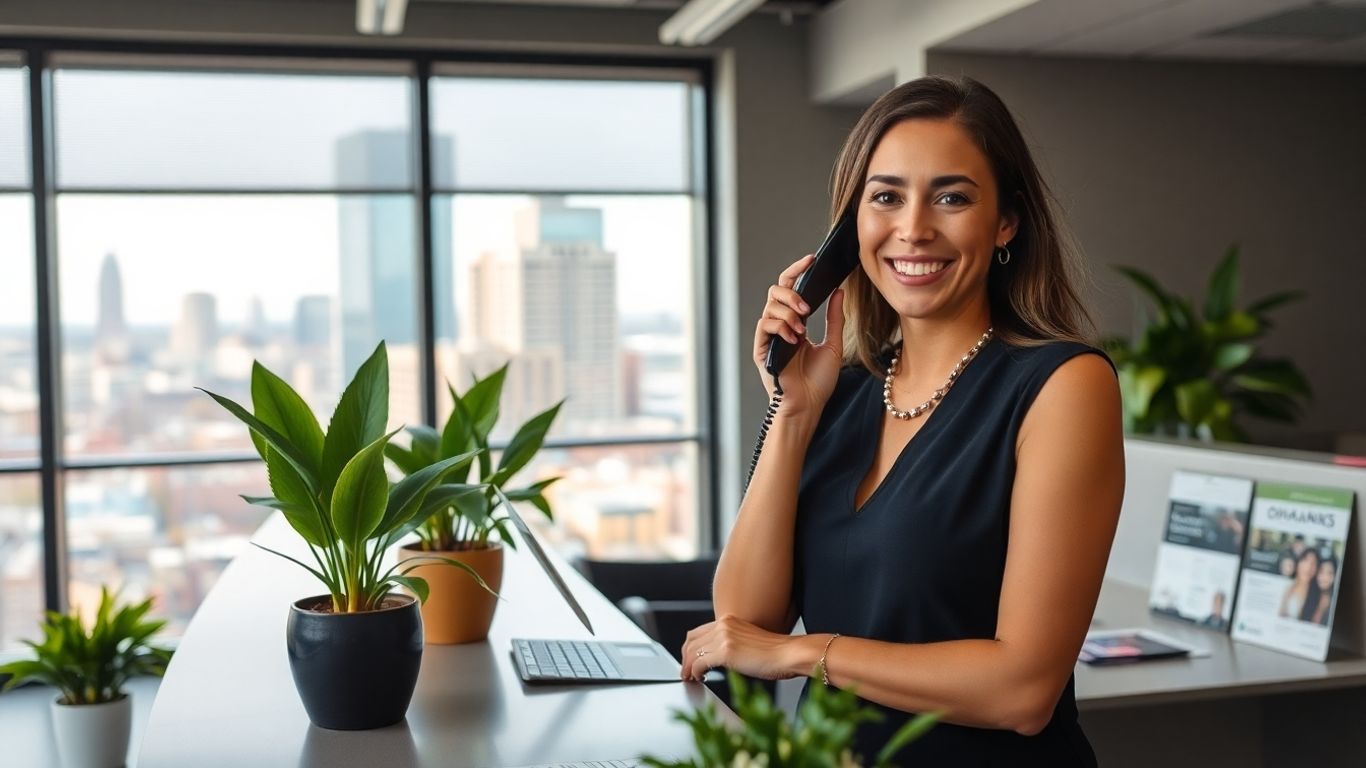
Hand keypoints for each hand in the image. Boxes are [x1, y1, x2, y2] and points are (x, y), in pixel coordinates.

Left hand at [678, 615, 814, 681]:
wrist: (789, 654)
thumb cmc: (776, 652)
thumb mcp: (748, 641)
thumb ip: (731, 643)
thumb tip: (716, 658)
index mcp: (728, 621)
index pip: (698, 632)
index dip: (689, 648)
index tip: (688, 660)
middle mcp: (723, 625)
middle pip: (691, 641)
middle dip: (685, 658)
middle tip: (685, 672)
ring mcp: (724, 637)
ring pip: (693, 653)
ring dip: (688, 667)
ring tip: (690, 678)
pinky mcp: (725, 652)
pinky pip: (700, 663)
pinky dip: (696, 672)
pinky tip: (700, 678)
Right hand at [752, 254, 846, 417]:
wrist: (808, 406)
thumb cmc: (818, 382)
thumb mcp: (833, 344)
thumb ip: (835, 317)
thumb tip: (839, 291)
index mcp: (795, 323)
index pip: (790, 289)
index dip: (798, 271)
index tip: (812, 259)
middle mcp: (779, 327)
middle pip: (775, 292)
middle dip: (792, 293)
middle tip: (808, 306)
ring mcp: (769, 337)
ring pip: (770, 307)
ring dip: (789, 313)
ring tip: (803, 328)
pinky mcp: (761, 349)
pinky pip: (764, 325)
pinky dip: (780, 326)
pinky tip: (794, 338)